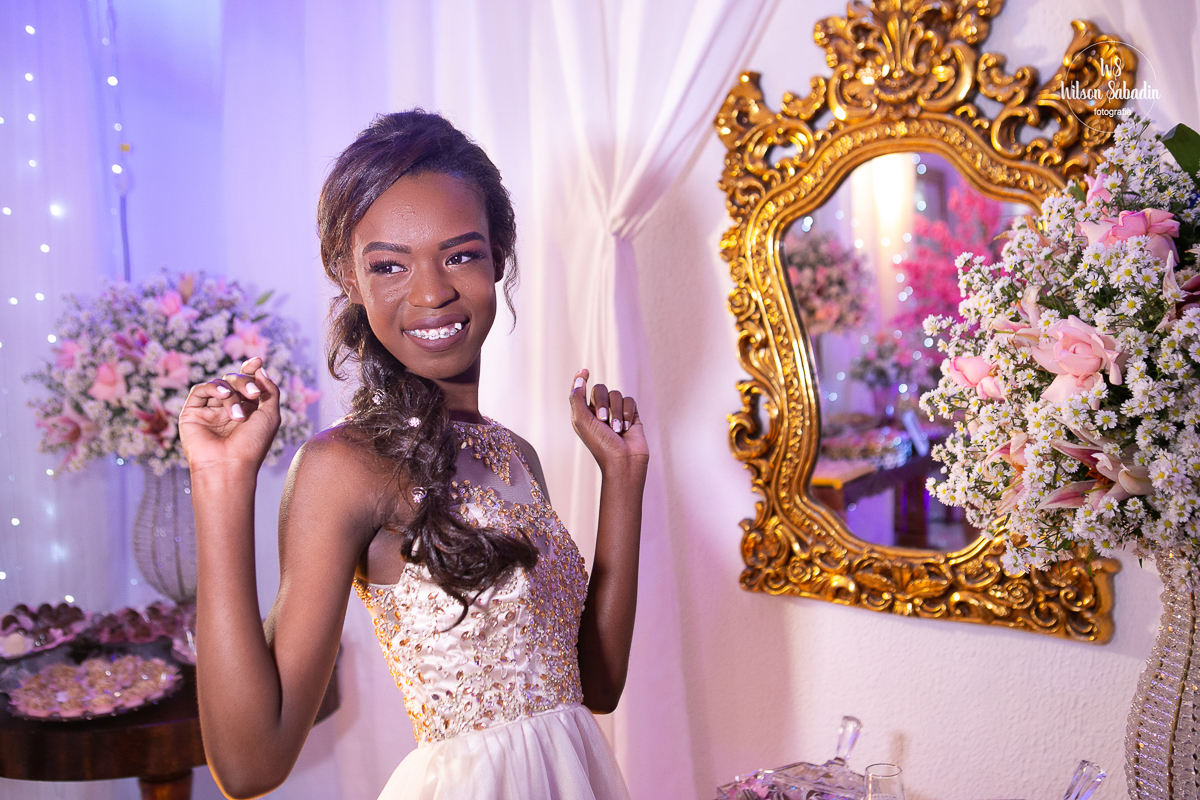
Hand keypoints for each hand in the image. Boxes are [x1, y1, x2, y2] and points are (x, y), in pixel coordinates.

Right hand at [179, 357, 280, 475]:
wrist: (230, 466)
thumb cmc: (253, 445)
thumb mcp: (271, 415)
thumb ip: (269, 390)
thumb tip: (260, 368)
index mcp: (248, 409)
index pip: (247, 382)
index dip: (251, 369)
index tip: (257, 360)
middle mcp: (228, 408)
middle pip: (234, 380)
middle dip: (245, 382)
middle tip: (253, 394)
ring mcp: (209, 410)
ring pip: (219, 384)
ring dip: (232, 392)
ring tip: (238, 415)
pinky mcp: (192, 413)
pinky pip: (200, 389)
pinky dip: (214, 388)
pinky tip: (225, 396)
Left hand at [568, 369, 648, 476]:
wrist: (623, 461)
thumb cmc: (600, 444)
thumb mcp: (581, 421)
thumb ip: (576, 398)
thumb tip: (580, 379)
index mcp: (583, 413)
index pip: (581, 390)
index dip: (581, 379)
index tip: (584, 371)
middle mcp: (599, 411)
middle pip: (600, 389)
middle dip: (602, 403)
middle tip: (603, 420)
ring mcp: (616, 413)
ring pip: (616, 395)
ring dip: (616, 412)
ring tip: (617, 429)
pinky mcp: (631, 415)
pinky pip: (630, 401)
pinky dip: (627, 413)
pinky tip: (626, 428)